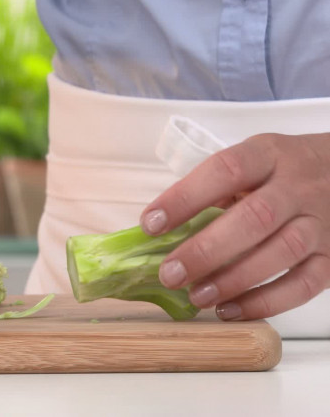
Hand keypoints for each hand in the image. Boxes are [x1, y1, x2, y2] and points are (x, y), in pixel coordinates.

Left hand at [140, 133, 329, 319]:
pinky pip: (304, 284)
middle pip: (255, 217)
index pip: (225, 170)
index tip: (151, 224)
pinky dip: (266, 302)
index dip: (185, 198)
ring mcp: (321, 222)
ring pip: (282, 252)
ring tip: (197, 296)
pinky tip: (230, 310)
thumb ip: (214, 190)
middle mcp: (298, 186)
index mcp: (268, 154)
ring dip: (233, 279)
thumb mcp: (253, 162)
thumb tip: (160, 230)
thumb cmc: (283, 171)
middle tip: (170, 274)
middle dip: (206, 250)